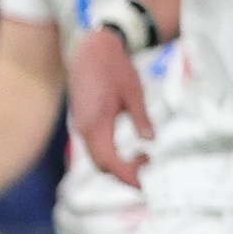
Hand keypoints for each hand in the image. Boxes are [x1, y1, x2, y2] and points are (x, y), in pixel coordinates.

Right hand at [66, 31, 152, 183]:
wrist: (91, 49)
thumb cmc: (114, 68)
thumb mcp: (135, 93)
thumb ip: (142, 119)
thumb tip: (151, 141)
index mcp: (96, 124)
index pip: (109, 162)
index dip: (126, 175)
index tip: (144, 183)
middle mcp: (84, 129)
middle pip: (101, 164)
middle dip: (124, 174)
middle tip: (149, 170)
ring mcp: (81, 125)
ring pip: (97, 157)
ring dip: (118, 164)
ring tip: (144, 159)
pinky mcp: (83, 121)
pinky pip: (95, 146)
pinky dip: (111, 154)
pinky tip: (130, 150)